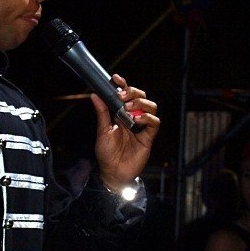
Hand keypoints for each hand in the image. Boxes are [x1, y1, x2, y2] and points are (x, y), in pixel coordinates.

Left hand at [91, 74, 158, 188]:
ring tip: (129, 109)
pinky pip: (154, 124)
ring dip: (140, 104)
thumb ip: (102, 113)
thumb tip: (95, 95)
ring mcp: (141, 126)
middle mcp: (133, 117)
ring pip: (151, 106)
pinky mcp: (148, 137)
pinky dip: (147, 118)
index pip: (126, 94)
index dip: (123, 84)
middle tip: (122, 96)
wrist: (113, 172)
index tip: (116, 78)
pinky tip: (137, 120)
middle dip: (133, 92)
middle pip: (141, 96)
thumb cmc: (106, 153)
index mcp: (121, 114)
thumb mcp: (102, 131)